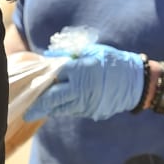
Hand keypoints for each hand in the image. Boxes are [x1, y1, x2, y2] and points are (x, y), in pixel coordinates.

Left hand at [26, 43, 144, 122]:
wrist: (136, 82)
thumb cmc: (113, 62)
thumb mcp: (93, 52)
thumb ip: (71, 54)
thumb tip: (50, 57)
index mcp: (81, 70)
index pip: (55, 73)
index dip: (43, 76)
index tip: (33, 80)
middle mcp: (81, 88)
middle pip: (53, 97)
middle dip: (38, 105)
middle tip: (26, 111)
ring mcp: (86, 102)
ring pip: (61, 108)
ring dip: (49, 109)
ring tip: (37, 111)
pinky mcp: (91, 111)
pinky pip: (72, 111)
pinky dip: (62, 110)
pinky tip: (56, 108)